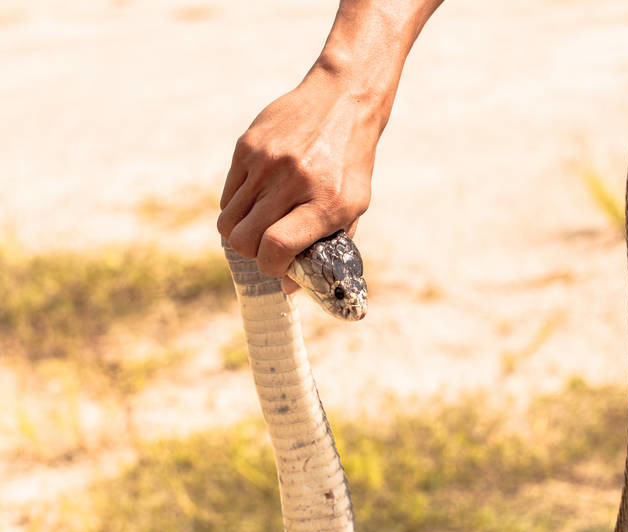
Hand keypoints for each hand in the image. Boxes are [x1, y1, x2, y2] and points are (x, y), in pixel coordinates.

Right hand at [217, 65, 380, 290]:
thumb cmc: (350, 163)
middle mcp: (294, 180)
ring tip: (259, 225)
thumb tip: (287, 288)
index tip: (276, 266)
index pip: (277, 246)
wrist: (344, 98)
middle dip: (252, 253)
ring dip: (240, 233)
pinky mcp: (247, 146)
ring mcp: (267, 161)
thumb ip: (324, 248)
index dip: (270, 266)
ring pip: (228, 221)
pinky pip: (227, 196)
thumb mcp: (353, 206)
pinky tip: (257, 199)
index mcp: (327, 202)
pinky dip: (237, 207)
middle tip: (265, 247)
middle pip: (245, 239)